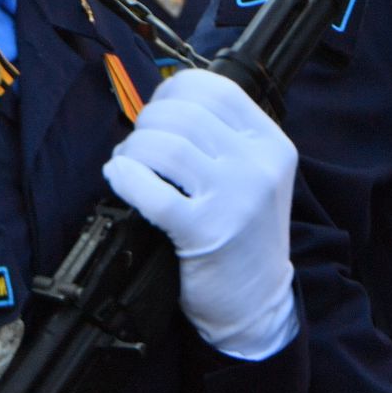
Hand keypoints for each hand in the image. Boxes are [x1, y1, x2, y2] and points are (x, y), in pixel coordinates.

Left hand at [103, 69, 299, 360]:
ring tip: (128, 163)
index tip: (158, 108)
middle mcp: (258, 166)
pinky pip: (152, 192)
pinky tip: (119, 178)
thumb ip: (224, 138)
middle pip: (186, 114)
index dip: (175, 90)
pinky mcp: (206, 232)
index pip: (218, 90)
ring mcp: (235, 198)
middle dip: (148, 122)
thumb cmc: (244, 235)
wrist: (256, 302)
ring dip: (134, 149)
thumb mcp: (255, 175)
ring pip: (167, 146)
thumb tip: (162, 104)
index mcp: (272, 144)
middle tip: (138, 143)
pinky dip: (126, 178)